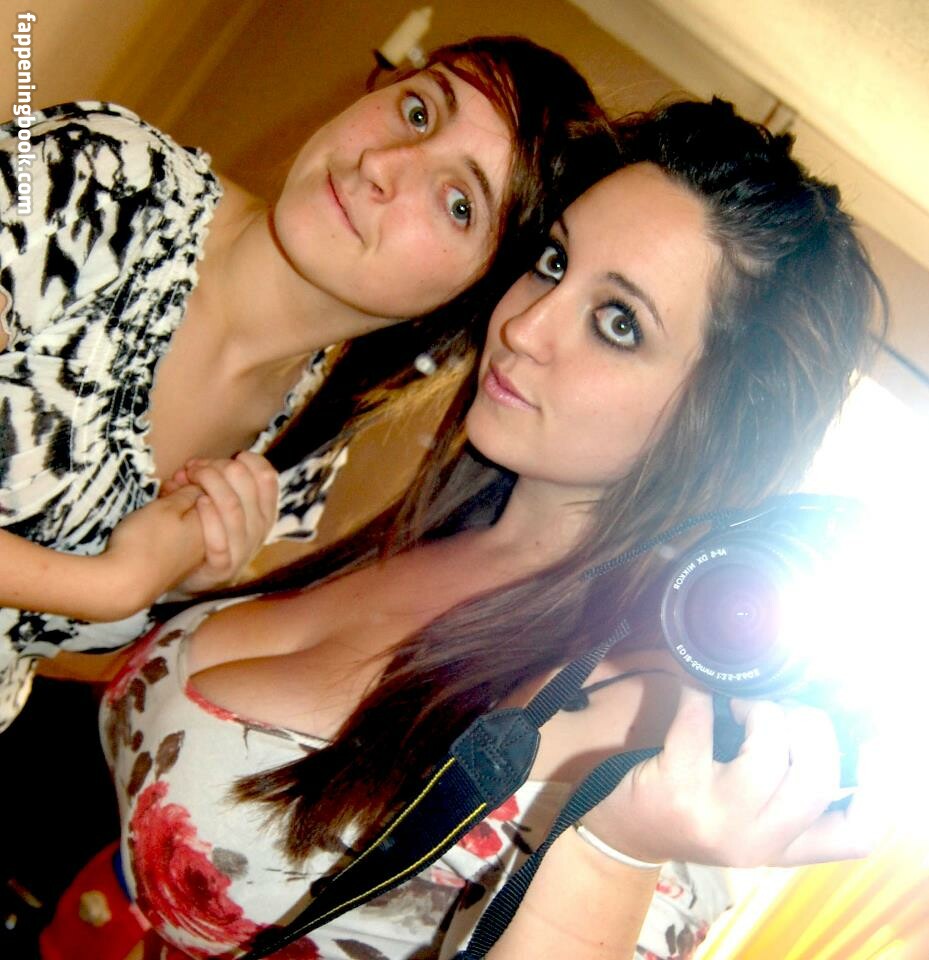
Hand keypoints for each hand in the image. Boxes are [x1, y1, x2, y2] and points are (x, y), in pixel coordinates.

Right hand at [103, 484, 205, 612]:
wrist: (122, 586)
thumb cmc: (144, 540)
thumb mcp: (166, 508)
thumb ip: (187, 495)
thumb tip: (200, 488)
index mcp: (209, 526)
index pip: (209, 494)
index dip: (191, 480)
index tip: (172, 480)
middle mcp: (206, 544)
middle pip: (200, 510)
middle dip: (183, 494)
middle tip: (164, 489)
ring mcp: (190, 559)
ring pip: (187, 524)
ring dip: (173, 510)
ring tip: (153, 506)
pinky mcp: (173, 569)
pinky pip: (176, 540)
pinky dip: (166, 528)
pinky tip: (150, 526)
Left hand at [167, 452, 278, 593]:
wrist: (190, 578)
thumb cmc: (203, 534)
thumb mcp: (221, 507)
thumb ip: (218, 485)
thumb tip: (197, 463)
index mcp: (264, 513)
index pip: (268, 478)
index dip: (248, 461)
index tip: (227, 456)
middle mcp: (259, 531)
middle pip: (247, 486)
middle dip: (219, 468)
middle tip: (195, 466)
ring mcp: (242, 550)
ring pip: (233, 508)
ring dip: (209, 484)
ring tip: (189, 478)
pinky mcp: (223, 567)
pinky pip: (219, 539)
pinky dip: (208, 517)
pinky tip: (197, 503)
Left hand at [583, 685, 883, 868]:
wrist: (620, 831)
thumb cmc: (689, 808)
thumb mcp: (744, 814)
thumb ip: (781, 784)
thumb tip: (813, 712)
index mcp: (781, 845)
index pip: (855, 835)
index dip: (879, 789)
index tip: (874, 745)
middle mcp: (755, 840)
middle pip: (815, 780)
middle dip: (808, 725)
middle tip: (782, 707)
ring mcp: (715, 815)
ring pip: (768, 756)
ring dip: (760, 710)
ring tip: (740, 702)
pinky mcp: (675, 784)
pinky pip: (699, 722)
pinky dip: (701, 690)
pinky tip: (698, 684)